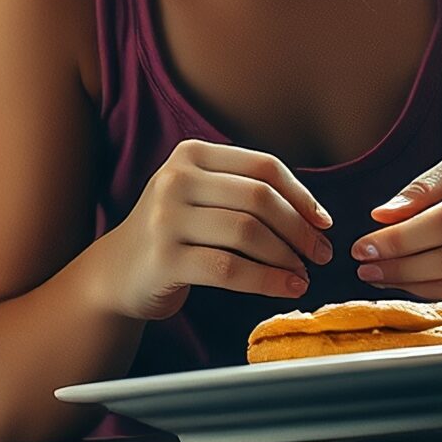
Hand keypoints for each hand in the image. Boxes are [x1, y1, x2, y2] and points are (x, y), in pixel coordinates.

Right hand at [92, 138, 332, 320]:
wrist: (118, 272)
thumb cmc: (175, 234)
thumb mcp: (201, 196)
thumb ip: (245, 192)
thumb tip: (315, 216)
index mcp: (191, 154)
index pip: (263, 166)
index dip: (301, 196)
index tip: (324, 222)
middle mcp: (175, 179)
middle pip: (259, 199)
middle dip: (300, 229)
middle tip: (322, 254)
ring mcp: (166, 218)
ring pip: (247, 233)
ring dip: (286, 257)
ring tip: (303, 275)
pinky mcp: (165, 258)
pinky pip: (230, 269)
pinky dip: (267, 280)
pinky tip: (286, 288)